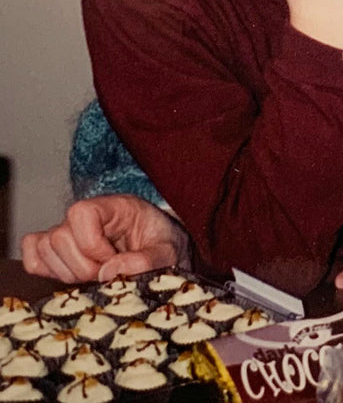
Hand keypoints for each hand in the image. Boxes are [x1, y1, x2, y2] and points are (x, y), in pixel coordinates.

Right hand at [20, 195, 189, 282]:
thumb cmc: (165, 245)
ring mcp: (70, 232)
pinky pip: (33, 257)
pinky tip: (73, 276)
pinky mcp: (59, 251)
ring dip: (67, 271)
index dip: (91, 244)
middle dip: (81, 265)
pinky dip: (45, 270)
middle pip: (58, 236)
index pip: (81, 213)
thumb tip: (108, 272)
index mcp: (116, 206)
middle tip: (104, 274)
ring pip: (44, 248)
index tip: (112, 261)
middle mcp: (88, 215)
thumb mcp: (168, 252)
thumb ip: (146, 260)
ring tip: (93, 276)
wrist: (163, 251)